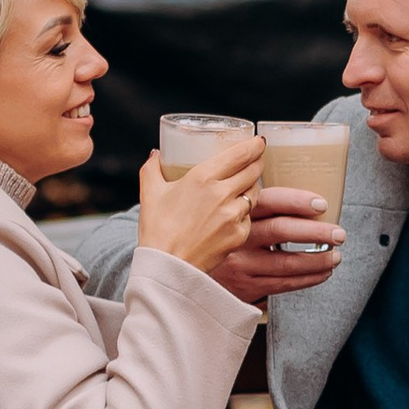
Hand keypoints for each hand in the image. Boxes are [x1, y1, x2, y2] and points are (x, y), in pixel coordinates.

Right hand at [137, 138, 262, 277]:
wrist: (165, 267)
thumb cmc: (157, 229)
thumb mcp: (150, 192)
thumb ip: (152, 168)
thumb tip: (156, 154)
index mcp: (203, 178)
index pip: (240, 154)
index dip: (254, 145)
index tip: (258, 141)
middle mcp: (222, 194)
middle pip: (253, 171)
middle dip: (258, 161)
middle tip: (257, 157)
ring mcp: (233, 216)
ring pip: (255, 193)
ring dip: (253, 185)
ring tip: (248, 182)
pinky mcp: (239, 235)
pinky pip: (248, 218)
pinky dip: (245, 212)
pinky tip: (237, 211)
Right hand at [210, 187, 347, 306]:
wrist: (184, 273)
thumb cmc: (210, 237)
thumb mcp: (219, 213)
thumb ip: (247, 201)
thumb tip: (293, 195)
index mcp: (233, 213)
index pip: (269, 201)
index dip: (296, 201)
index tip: (320, 204)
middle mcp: (237, 239)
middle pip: (281, 231)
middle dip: (315, 232)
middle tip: (339, 233)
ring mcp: (241, 265)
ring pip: (287, 262)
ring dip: (317, 259)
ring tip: (336, 255)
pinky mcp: (246, 287)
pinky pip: (283, 284)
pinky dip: (308, 278)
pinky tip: (324, 272)